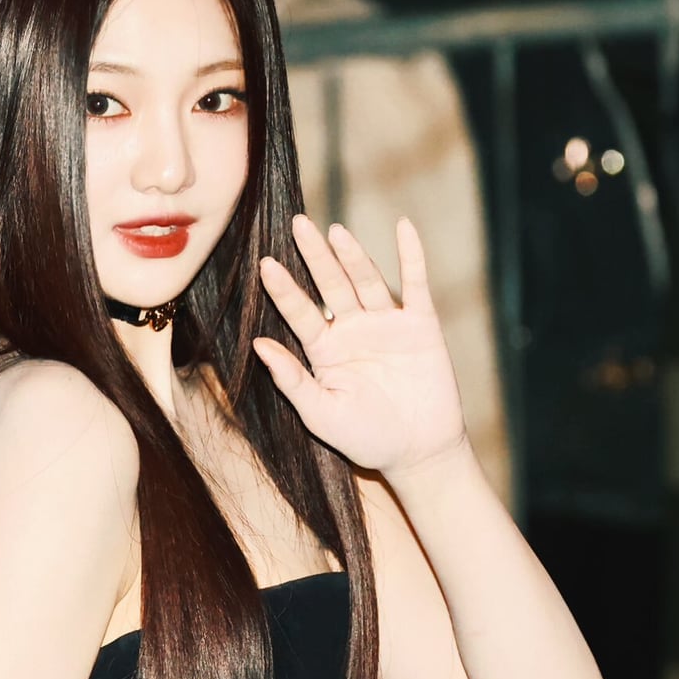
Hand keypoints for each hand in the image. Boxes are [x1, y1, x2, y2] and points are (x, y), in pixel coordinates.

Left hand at [253, 214, 466, 481]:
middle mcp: (352, 330)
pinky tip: (404, 227)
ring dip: (352, 255)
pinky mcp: (421, 325)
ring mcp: (387, 324)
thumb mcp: (320, 413)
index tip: (265, 264)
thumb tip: (258, 345)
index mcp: (324, 349)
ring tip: (336, 231)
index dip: (284, 289)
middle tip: (297, 224)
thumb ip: (291, 379)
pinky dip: (411, 255)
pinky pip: (415, 284)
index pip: (299, 312)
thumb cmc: (365, 438)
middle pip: (330, 285)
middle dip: (315, 256)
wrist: (418, 454)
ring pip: (366, 281)